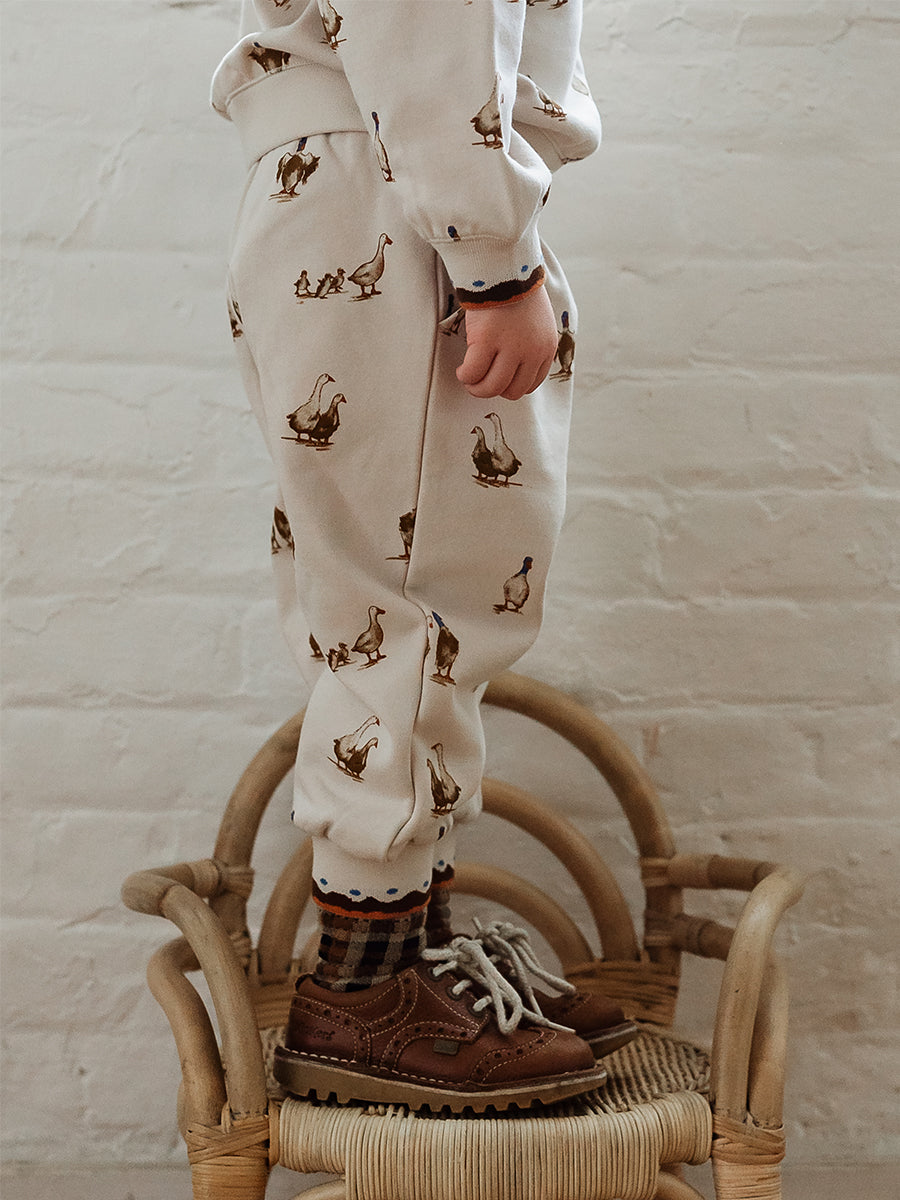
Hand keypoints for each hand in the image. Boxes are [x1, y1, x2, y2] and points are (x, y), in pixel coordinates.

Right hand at [456, 285, 558, 400]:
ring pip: (492, 387)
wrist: (504, 265)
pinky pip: (473, 373)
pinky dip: (465, 375)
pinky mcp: (486, 341)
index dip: (510, 386)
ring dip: (476, 387)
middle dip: (493, 389)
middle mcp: (531, 352)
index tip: (497, 378)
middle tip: (479, 381)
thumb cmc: (516, 290)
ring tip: (468, 378)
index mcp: (546, 348)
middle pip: (512, 391)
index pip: (530, 384)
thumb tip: (511, 369)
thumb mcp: (536, 323)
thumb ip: (530, 346)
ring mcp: (510, 348)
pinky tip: (462, 369)